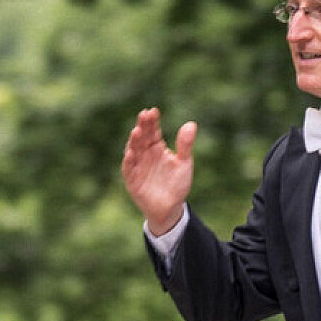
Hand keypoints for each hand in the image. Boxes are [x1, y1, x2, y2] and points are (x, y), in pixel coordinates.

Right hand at [121, 107, 197, 234]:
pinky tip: (131, 153)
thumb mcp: (184, 163)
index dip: (152, 121)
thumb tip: (191, 123)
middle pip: (142, 137)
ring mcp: (137, 166)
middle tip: (144, 115)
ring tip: (137, 131)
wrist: (171, 209)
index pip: (153, 131)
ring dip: (134, 141)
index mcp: (156, 148)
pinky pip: (129, 169)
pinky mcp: (132, 180)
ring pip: (133, 150)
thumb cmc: (177, 185)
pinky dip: (129, 161)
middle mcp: (145, 154)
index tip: (153, 111)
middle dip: (142, 127)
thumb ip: (185, 145)